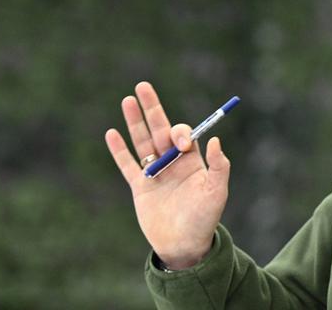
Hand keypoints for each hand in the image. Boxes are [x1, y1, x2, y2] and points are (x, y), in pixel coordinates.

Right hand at [105, 82, 230, 268]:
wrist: (185, 245)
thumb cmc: (205, 219)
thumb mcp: (217, 192)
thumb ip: (219, 166)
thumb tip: (216, 139)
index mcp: (191, 161)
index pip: (182, 135)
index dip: (180, 133)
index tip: (182, 144)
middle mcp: (172, 162)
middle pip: (159, 129)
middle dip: (151, 108)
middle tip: (143, 86)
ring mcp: (155, 173)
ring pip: (142, 142)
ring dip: (134, 122)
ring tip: (127, 100)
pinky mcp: (139, 187)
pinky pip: (127, 165)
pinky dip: (119, 150)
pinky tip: (112, 133)